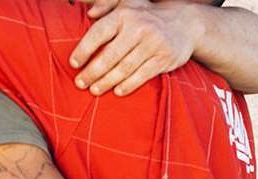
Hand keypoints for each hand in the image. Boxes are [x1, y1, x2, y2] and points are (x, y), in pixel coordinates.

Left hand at [69, 0, 197, 96]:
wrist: (184, 24)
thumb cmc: (146, 17)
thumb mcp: (128, 4)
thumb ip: (107, 5)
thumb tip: (89, 13)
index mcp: (125, 14)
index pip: (99, 33)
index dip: (84, 49)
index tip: (73, 64)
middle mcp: (139, 27)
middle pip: (110, 55)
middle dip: (93, 72)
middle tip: (80, 84)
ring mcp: (152, 44)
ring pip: (124, 68)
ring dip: (107, 82)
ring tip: (94, 90)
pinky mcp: (163, 58)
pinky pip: (142, 75)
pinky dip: (128, 85)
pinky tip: (117, 91)